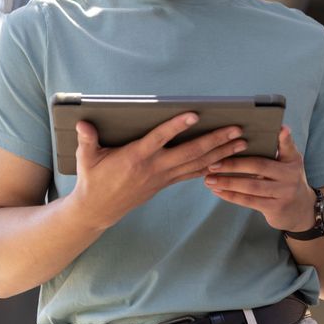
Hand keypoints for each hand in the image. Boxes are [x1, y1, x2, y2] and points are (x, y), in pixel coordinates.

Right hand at [69, 113, 247, 230]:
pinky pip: (192, 174)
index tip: (194, 114)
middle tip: (236, 130)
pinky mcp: (164, 183)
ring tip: (241, 143)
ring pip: (197, 164)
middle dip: (215, 141)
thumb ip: (87, 139)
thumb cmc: (93, 179)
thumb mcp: (87, 158)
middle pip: (190, 152)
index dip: (176, 126)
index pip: (159, 138)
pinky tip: (225, 161)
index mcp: (136, 156)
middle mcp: (154, 167)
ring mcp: (162, 177)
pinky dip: (210, 166)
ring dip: (221, 153)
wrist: (98, 209)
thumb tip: (82, 122)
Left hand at [203, 125, 315, 231]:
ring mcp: (283, 194)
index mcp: (293, 161)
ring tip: (209, 179)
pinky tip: (218, 191)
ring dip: (228, 182)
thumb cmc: (289, 180)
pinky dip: (232, 196)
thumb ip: (284, 146)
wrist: (301, 210)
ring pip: (251, 186)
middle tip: (212, 164)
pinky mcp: (275, 209)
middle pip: (259, 167)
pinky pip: (250, 201)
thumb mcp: (291, 162)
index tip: (277, 128)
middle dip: (233, 165)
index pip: (285, 146)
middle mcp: (290, 176)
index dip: (282, 138)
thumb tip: (281, 127)